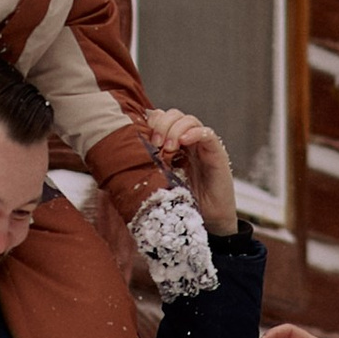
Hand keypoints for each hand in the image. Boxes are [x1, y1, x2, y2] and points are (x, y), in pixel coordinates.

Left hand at [144, 108, 235, 232]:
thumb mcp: (159, 180)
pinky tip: (184, 141)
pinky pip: (207, 134)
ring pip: (189, 120)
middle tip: (155, 144)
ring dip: (175, 129)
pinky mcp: (216, 154)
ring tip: (168, 148)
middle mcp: (188, 141)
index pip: (161, 118)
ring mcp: (203, 146)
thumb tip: (122, 156)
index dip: (151, 122)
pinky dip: (194, 133)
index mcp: (173, 145)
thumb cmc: (183, 203)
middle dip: (162, 124)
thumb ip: (149, 165)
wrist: (209, 222)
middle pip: (174, 115)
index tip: (142, 137)